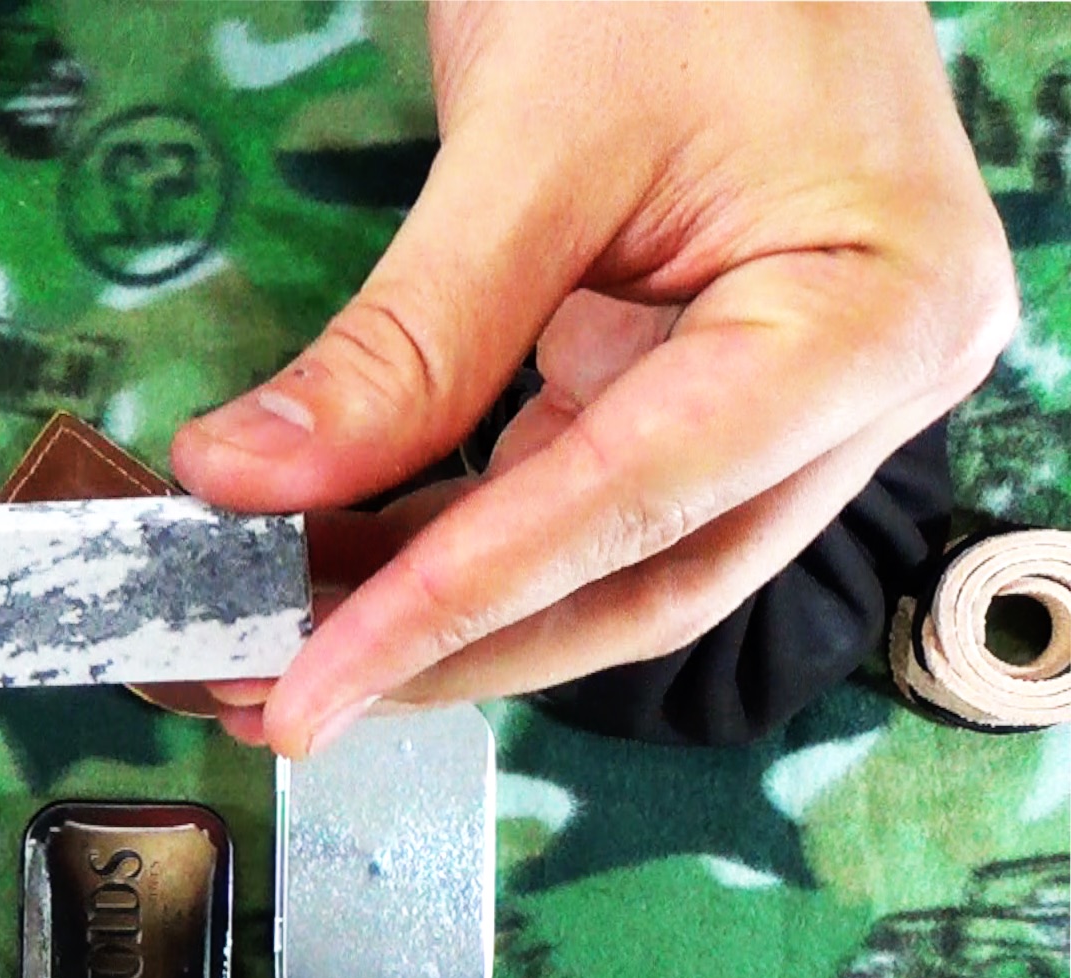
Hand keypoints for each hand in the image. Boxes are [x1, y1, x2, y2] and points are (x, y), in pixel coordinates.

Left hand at [173, 4, 1017, 756]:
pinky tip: (350, 561)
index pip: (635, 506)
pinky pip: (586, 488)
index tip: (312, 682)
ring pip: (609, 555)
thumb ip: (407, 337)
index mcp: (869, 318)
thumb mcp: (535, 142)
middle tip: (282, 696)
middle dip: (450, 648)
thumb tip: (245, 479)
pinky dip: (465, 535)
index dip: (456, 608)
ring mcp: (790, 394)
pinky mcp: (712, 381)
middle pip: (641, 575)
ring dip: (445, 611)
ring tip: (287, 645)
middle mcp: (857, 388)